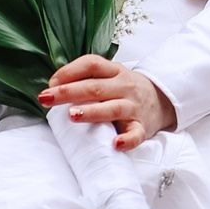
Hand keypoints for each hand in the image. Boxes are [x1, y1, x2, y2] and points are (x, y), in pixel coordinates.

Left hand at [39, 55, 176, 151]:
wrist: (162, 101)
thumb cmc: (126, 90)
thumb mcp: (111, 76)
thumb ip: (87, 79)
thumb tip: (53, 87)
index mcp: (114, 71)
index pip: (91, 64)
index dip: (69, 71)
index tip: (51, 83)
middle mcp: (124, 86)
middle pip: (95, 87)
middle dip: (68, 92)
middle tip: (46, 98)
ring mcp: (134, 107)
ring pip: (112, 108)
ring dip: (91, 112)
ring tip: (71, 115)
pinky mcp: (143, 127)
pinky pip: (136, 134)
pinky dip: (127, 140)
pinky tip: (114, 144)